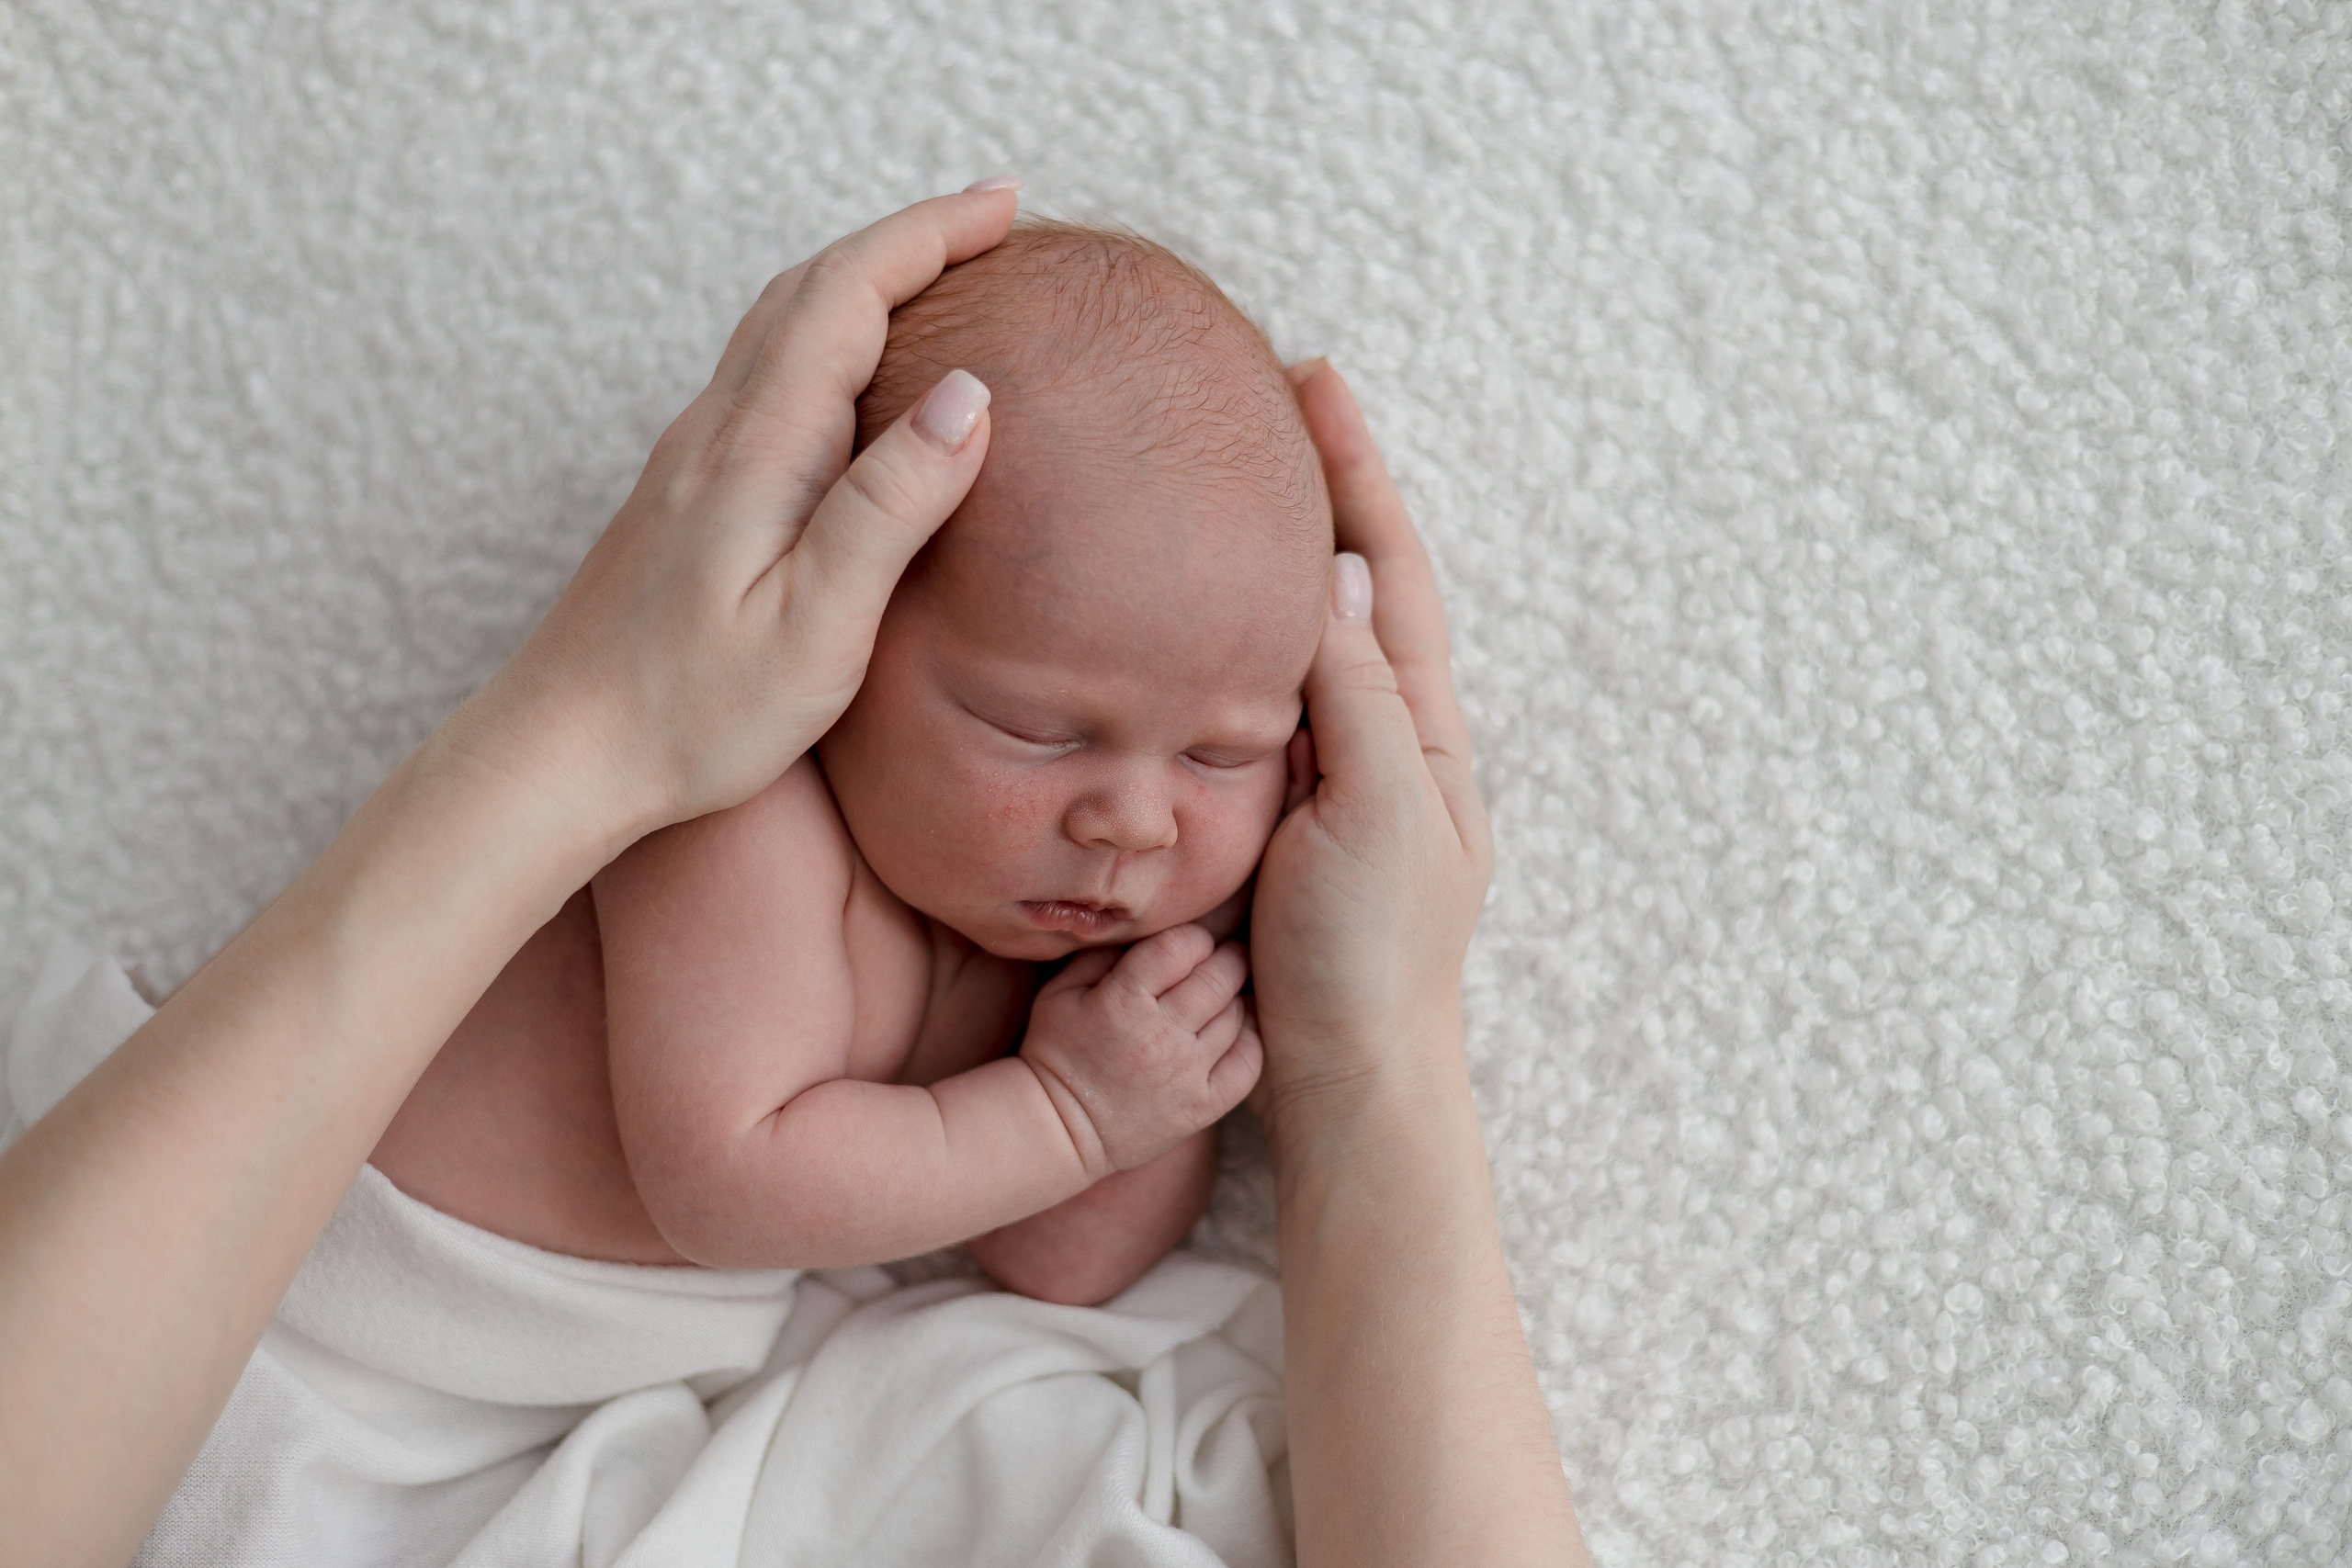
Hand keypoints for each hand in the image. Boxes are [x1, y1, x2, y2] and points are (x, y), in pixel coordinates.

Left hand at [449, 184, 1020, 849]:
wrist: (561, 754)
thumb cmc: (693, 712)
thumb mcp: (818, 626)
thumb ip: (890, 506)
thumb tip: (969, 391)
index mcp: (759, 449)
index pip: (849, 293)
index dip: (930, 234)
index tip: (1006, 205)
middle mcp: (718, 430)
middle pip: (812, 287)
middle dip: (907, 238)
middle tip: (993, 219)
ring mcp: (694, 457)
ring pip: (780, 322)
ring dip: (864, 277)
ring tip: (941, 274)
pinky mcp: (687, 493)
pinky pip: (765, 371)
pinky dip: (828, 331)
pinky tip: (859, 373)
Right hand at [1019, 925, 1262, 1180]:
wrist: (1059, 1129)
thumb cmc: (1055, 1053)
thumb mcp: (1058, 994)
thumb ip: (1099, 955)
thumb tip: (1144, 931)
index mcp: (1123, 1001)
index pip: (1182, 947)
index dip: (1193, 938)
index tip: (1191, 944)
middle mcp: (1161, 1034)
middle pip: (1218, 976)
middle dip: (1226, 958)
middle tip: (1225, 957)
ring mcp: (1186, 1072)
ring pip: (1235, 1015)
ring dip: (1235, 997)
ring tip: (1225, 993)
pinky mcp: (1202, 1105)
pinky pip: (1248, 1062)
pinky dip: (1250, 1038)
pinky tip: (1238, 1030)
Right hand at [1247, 361, 1494, 1137]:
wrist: (1356, 1085)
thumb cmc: (1371, 958)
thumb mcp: (1374, 811)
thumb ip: (1356, 695)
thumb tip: (1339, 572)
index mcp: (1421, 729)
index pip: (1389, 567)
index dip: (1356, 473)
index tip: (1313, 381)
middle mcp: (1390, 740)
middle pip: (1358, 586)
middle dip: (1324, 492)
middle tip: (1268, 405)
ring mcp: (1345, 781)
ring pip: (1315, 640)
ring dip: (1287, 556)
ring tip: (1238, 482)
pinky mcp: (1294, 823)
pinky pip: (1276, 704)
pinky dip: (1251, 641)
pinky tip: (1209, 626)